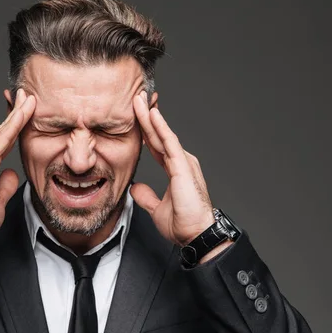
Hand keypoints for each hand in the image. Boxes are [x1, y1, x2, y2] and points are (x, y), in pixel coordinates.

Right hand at [0, 89, 35, 267]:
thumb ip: (4, 185)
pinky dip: (14, 124)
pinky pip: (3, 139)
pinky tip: (24, 112)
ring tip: (30, 97)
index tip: (25, 111)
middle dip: (17, 111)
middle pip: (4, 130)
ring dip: (18, 112)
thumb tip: (12, 173)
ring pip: (4, 130)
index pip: (4, 140)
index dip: (15, 125)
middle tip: (27, 94)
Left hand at [131, 92, 231, 261]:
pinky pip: (169, 143)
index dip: (146, 130)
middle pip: (158, 135)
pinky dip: (160, 128)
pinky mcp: (183, 166)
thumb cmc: (183, 224)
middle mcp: (180, 162)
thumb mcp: (157, 208)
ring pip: (163, 134)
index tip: (136, 116)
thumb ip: (147, 196)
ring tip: (138, 99)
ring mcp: (183, 162)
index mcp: (175, 169)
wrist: (196, 235)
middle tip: (135, 98)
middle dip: (146, 116)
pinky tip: (152, 115)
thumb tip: (136, 188)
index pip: (156, 145)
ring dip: (150, 116)